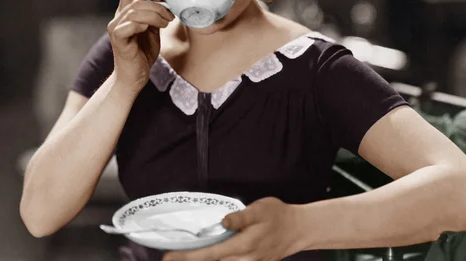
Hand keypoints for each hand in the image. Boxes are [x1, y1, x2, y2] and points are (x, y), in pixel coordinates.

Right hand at [107, 0, 174, 92]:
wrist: (134, 77)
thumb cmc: (143, 53)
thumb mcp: (153, 29)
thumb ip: (156, 15)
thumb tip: (168, 1)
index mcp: (125, 13)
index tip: (163, 1)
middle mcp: (118, 18)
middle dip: (158, 6)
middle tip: (170, 17)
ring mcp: (116, 28)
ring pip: (135, 11)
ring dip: (155, 16)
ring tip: (165, 24)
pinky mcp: (118, 40)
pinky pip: (129, 26)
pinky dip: (142, 24)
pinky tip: (151, 30)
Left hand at [162, 197, 305, 260]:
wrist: (298, 229)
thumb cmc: (278, 215)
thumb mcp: (261, 209)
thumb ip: (241, 217)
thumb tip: (223, 221)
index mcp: (244, 245)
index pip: (211, 254)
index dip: (189, 257)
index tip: (169, 257)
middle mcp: (245, 260)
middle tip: (168, 258)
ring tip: (182, 258)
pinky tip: (205, 258)